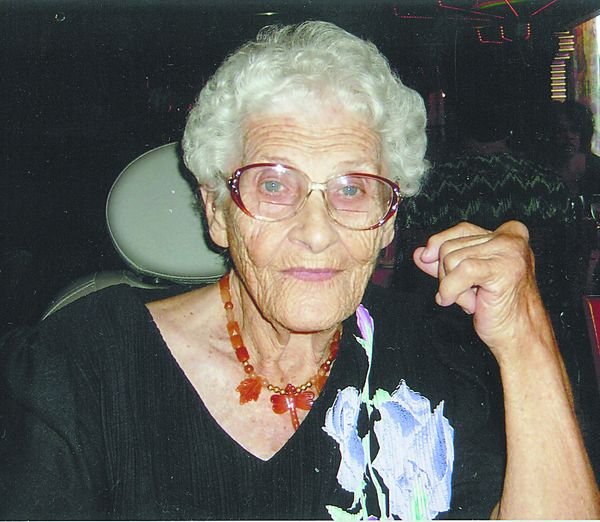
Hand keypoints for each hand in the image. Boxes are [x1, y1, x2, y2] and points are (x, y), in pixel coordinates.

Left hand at [413, 221, 547, 358]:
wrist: (521, 336)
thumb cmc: (499, 309)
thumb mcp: (467, 279)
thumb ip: (445, 263)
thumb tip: (419, 253)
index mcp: (508, 234)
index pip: (461, 229)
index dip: (440, 244)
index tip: (426, 258)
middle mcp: (510, 238)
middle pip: (451, 246)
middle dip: (448, 274)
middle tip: (471, 294)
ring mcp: (508, 252)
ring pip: (450, 259)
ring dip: (454, 287)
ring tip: (476, 300)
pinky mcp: (502, 268)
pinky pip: (459, 272)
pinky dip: (452, 291)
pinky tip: (467, 306)